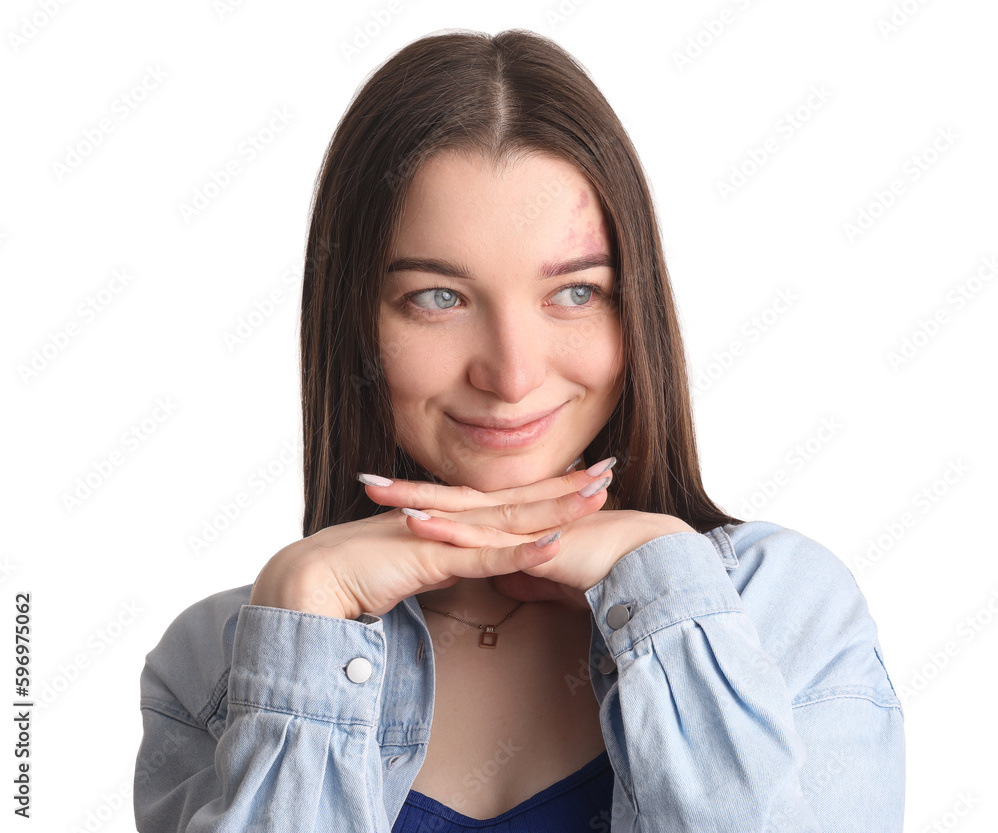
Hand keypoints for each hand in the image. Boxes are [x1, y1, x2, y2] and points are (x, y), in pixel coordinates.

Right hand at [248, 465, 617, 619]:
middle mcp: (452, 518)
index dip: (549, 490)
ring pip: (511, 521)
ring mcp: (443, 534)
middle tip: (612, 469)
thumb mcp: (415, 566)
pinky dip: (519, 552)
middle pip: (520, 501)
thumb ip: (443, 562)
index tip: (584, 479)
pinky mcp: (430, 557)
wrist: (315, 578)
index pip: (509, 501)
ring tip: (598, 496)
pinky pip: (483, 556)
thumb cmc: (359, 573)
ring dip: (557, 510)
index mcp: (450, 518)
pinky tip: (552, 544)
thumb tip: (462, 564)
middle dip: (568, 487)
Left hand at [363, 468, 695, 609]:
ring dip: (416, 501)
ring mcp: (520, 528)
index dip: (428, 498)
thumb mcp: (555, 575)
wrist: (645, 561)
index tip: (393, 493)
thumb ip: (528, 574)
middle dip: (408, 489)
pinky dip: (448, 531)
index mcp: (516, 520)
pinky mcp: (530, 546)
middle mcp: (513, 517)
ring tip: (376, 491)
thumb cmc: (607, 567)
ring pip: (459, 512)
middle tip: (366, 480)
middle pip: (452, 499)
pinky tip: (418, 524)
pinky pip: (482, 539)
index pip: (463, 505)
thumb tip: (506, 581)